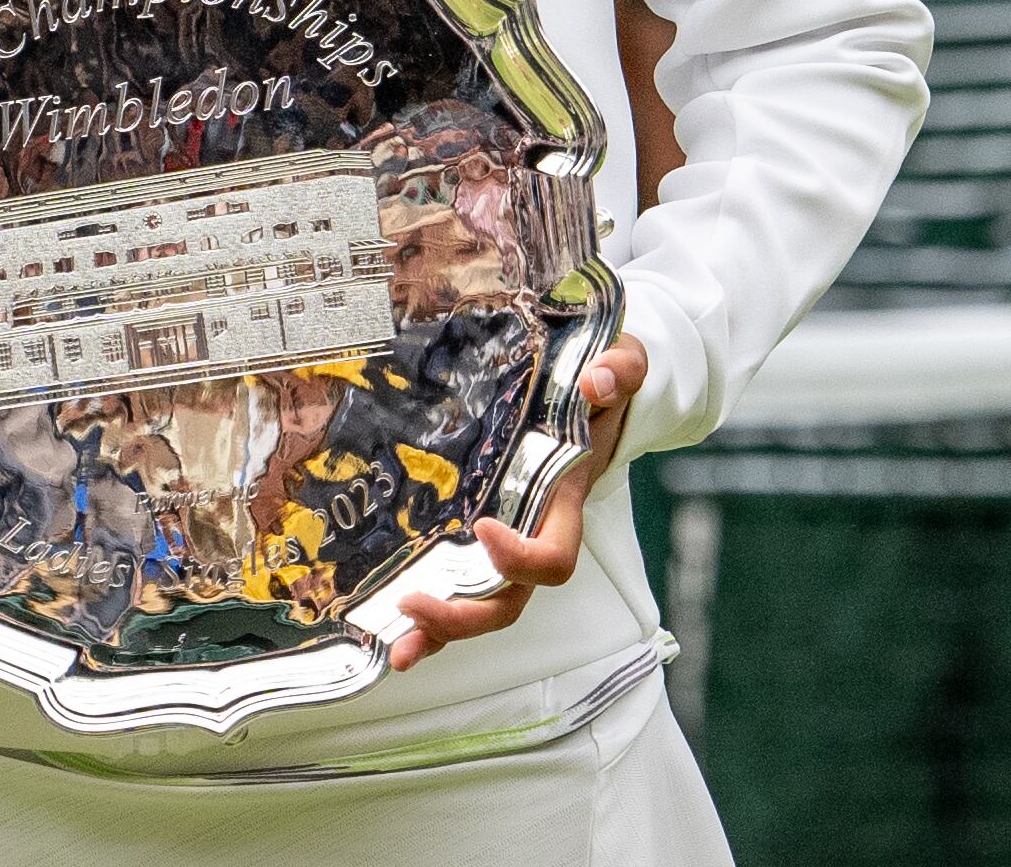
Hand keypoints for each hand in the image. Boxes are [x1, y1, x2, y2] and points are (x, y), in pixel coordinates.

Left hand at [385, 332, 645, 671]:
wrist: (593, 384)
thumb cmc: (604, 380)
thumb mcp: (622, 363)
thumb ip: (619, 371)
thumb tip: (599, 382)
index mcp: (565, 501)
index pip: (555, 556)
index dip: (523, 557)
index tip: (484, 530)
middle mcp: (534, 529)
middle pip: (509, 599)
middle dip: (466, 615)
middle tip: (415, 606)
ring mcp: (505, 533)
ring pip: (480, 601)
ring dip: (439, 629)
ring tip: (396, 647)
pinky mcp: (475, 525)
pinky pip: (457, 576)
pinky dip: (429, 606)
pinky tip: (388, 624)